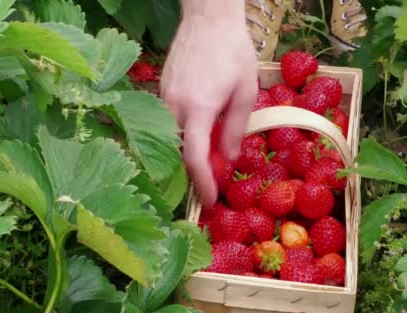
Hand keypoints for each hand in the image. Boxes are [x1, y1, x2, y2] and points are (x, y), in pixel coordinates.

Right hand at [161, 12, 257, 206]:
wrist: (208, 18)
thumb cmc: (234, 53)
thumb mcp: (245, 93)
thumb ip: (236, 130)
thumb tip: (227, 160)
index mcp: (199, 108)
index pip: (194, 158)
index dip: (201, 184)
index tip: (209, 201)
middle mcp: (174, 105)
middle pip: (178, 152)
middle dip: (193, 172)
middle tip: (211, 182)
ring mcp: (163, 97)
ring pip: (171, 138)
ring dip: (188, 153)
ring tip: (208, 157)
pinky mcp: (160, 89)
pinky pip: (168, 122)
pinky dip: (182, 135)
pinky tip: (199, 133)